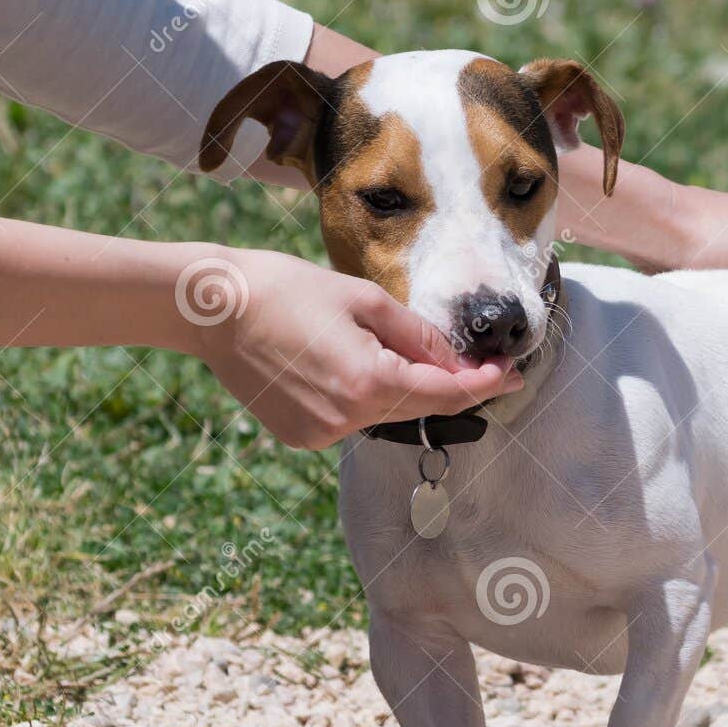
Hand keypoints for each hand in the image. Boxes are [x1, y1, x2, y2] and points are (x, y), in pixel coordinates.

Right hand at [192, 247, 520, 449]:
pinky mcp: (302, 436)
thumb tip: (456, 362)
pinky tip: (340, 364)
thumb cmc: (289, 289)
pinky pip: (350, 419)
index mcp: (369, 383)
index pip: (446, 392)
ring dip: (401, 389)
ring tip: (382, 347)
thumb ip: (418, 337)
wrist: (215, 309)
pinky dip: (362, 397)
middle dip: (452, 387)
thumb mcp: (365, 301)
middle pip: (420, 407)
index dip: (484, 384)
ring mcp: (322, 433)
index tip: (512, 374)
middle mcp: (348, 418)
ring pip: (385, 413)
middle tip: (484, 367)